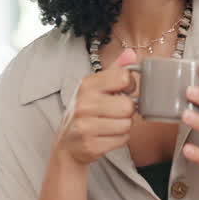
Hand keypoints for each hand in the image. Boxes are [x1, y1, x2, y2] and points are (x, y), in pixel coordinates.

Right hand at [53, 48, 137, 169]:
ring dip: (124, 126)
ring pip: (127, 124)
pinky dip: (119, 139)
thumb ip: (115, 70)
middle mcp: (84, 103)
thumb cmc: (86, 113)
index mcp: (87, 85)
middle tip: (115, 113)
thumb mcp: (95, 88)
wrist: (67, 145)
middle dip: (127, 111)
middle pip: (128, 105)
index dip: (130, 86)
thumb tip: (131, 53)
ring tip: (110, 125)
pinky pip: (123, 139)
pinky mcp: (91, 145)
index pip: (123, 77)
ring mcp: (85, 125)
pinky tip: (106, 136)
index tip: (124, 91)